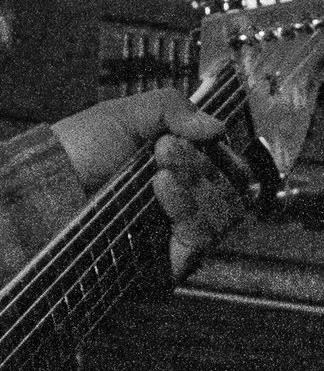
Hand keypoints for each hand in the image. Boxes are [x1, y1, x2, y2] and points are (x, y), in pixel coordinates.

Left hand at [52, 89, 245, 276]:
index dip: (221, 153)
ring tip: (158, 171)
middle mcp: (187, 203)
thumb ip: (172, 109)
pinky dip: (188, 209)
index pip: (230, 169)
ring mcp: (178, 233)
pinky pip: (201, 240)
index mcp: (184, 171)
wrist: (43, 189)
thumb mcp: (123, 115)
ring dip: (196, 185)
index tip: (191, 136)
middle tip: (165, 149)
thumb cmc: (76, 153)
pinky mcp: (168, 261)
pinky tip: (163, 188)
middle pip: (232, 190)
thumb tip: (218, 126)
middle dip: (202, 165)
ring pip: (223, 214)